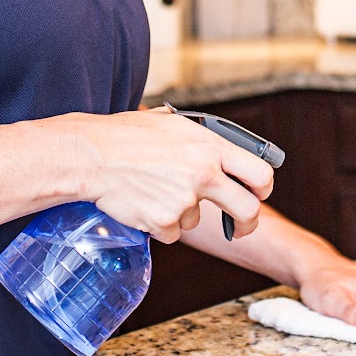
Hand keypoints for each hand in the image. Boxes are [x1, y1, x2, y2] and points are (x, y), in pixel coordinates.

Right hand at [71, 110, 271, 243]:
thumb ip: (199, 139)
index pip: (260, 172)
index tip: (258, 194)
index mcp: (210, 146)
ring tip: (153, 191)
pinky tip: (142, 203)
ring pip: (197, 220)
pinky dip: (160, 224)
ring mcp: (185, 200)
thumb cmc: (125, 135)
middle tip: (240, 227)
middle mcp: (204, 174)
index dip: (263, 187)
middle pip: (247, 209)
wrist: (92, 156)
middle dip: (247, 223)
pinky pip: (172, 232)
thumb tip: (216, 146)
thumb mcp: (170, 123)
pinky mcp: (165, 222)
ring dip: (180, 213)